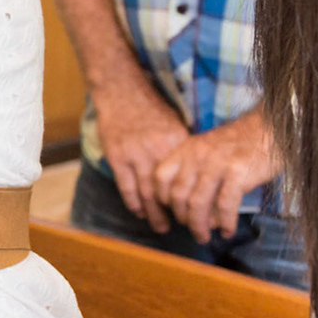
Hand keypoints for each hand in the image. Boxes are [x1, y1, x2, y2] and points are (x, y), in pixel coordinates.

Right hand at [92, 75, 190, 232]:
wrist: (120, 90)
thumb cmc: (149, 107)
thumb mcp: (176, 124)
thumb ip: (183, 150)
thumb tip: (197, 175)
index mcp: (177, 143)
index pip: (189, 180)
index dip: (195, 199)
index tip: (201, 213)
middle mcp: (158, 151)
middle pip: (170, 191)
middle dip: (177, 213)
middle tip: (184, 228)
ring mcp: (135, 155)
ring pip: (148, 194)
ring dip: (155, 214)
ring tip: (161, 227)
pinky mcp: (117, 156)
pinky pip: (126, 187)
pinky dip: (133, 203)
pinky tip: (138, 212)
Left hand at [154, 110, 279, 243]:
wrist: (267, 129)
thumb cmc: (238, 145)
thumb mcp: (206, 151)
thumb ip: (195, 174)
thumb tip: (192, 211)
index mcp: (185, 149)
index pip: (160, 177)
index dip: (162, 198)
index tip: (172, 211)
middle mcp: (196, 156)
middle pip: (178, 195)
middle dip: (182, 218)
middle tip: (192, 229)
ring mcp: (216, 164)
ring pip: (198, 203)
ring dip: (199, 226)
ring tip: (205, 237)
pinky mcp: (237, 173)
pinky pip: (225, 205)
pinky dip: (225, 223)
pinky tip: (228, 231)